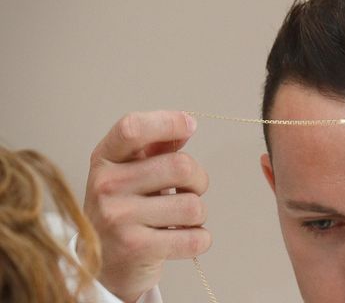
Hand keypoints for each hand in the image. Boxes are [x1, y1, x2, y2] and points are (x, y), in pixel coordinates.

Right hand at [84, 111, 210, 301]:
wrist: (103, 264)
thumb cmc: (126, 208)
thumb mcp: (131, 171)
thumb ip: (156, 147)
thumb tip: (186, 124)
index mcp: (104, 159)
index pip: (133, 128)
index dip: (168, 122)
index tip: (190, 125)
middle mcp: (106, 186)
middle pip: (180, 166)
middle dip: (198, 179)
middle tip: (191, 190)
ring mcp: (117, 218)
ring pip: (193, 205)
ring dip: (198, 213)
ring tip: (180, 218)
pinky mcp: (135, 249)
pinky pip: (194, 238)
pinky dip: (200, 239)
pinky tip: (183, 238)